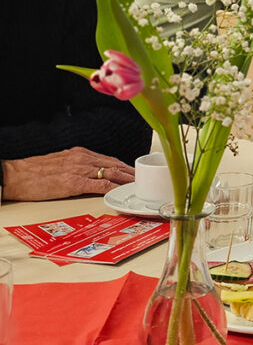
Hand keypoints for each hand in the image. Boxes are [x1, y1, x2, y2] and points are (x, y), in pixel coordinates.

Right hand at [2, 147, 134, 200]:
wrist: (14, 175)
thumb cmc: (33, 171)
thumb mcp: (60, 162)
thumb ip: (77, 165)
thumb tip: (91, 173)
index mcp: (79, 153)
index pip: (109, 158)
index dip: (125, 166)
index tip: (136, 172)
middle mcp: (82, 158)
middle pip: (114, 164)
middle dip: (131, 172)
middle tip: (145, 179)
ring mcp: (78, 170)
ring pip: (111, 172)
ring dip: (127, 179)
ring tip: (140, 185)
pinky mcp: (73, 183)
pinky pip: (99, 185)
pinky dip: (113, 187)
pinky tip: (122, 191)